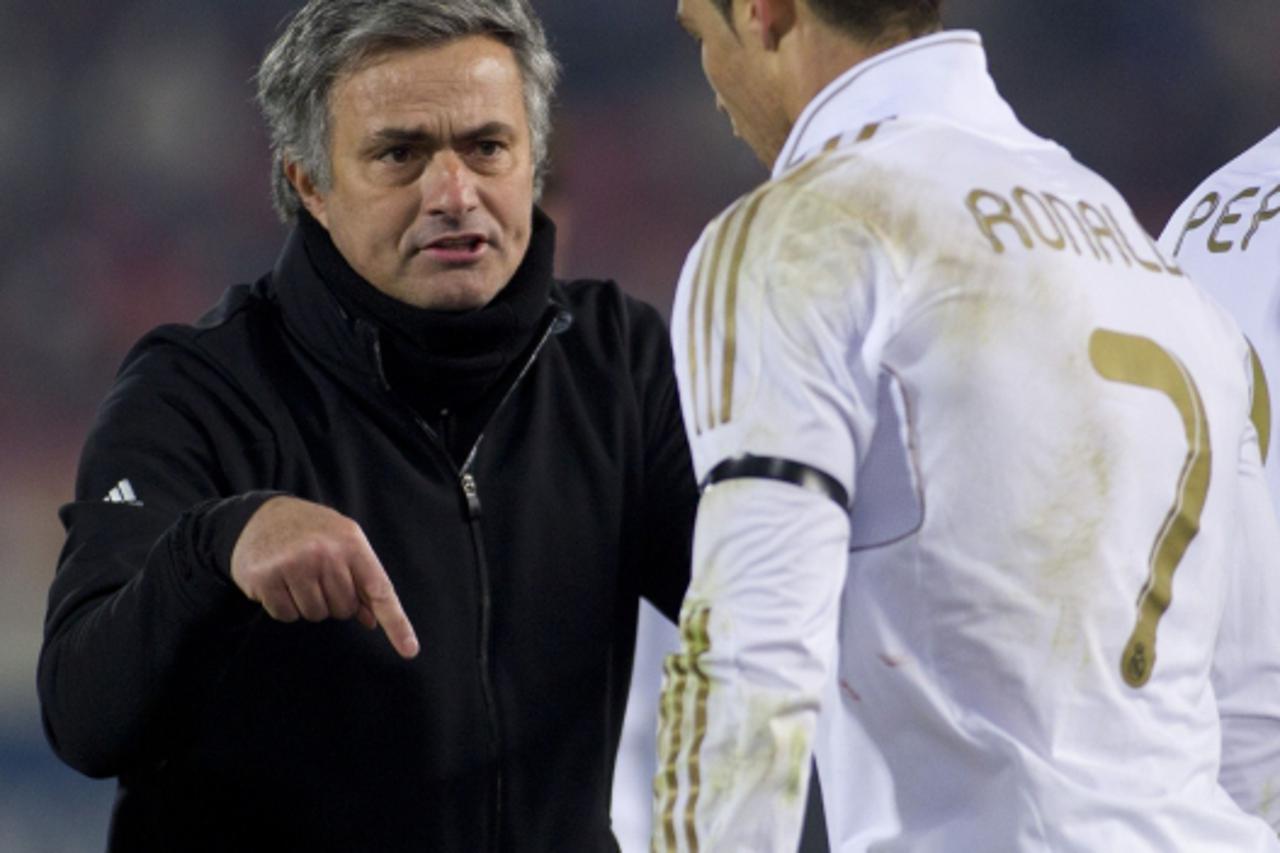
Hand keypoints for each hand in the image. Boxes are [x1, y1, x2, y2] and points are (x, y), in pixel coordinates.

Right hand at [230, 496, 419, 658]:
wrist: (263, 515)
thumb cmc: (313, 533)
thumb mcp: (344, 544)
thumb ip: (361, 580)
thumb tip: (373, 620)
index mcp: (351, 543)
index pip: (380, 590)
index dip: (397, 624)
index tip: (410, 650)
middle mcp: (325, 552)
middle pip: (344, 609)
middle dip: (333, 600)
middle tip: (317, 574)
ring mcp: (294, 564)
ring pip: (315, 615)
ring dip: (307, 604)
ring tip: (297, 575)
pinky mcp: (265, 578)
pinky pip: (286, 615)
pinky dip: (283, 605)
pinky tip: (278, 581)